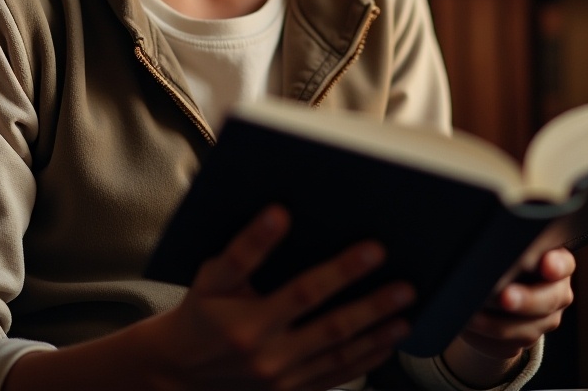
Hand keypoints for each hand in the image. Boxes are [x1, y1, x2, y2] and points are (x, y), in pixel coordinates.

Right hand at [147, 204, 416, 390]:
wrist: (181, 371)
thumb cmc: (200, 314)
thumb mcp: (211, 276)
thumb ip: (245, 248)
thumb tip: (278, 214)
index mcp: (249, 322)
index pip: (303, 293)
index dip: (340, 272)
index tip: (373, 250)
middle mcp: (270, 357)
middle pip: (332, 328)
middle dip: (372, 306)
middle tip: (405, 285)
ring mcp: (284, 380)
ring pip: (340, 356)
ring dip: (377, 334)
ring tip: (406, 313)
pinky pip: (336, 377)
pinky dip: (366, 361)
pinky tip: (387, 343)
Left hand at [442, 247, 575, 387]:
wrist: (492, 289)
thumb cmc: (499, 256)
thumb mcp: (505, 246)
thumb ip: (505, 244)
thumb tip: (484, 237)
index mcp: (554, 261)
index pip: (563, 262)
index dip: (556, 265)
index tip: (546, 265)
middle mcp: (555, 292)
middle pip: (548, 300)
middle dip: (525, 300)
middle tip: (504, 297)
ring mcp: (543, 321)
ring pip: (527, 330)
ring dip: (496, 325)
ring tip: (472, 315)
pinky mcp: (524, 341)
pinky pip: (508, 346)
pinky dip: (485, 339)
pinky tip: (468, 328)